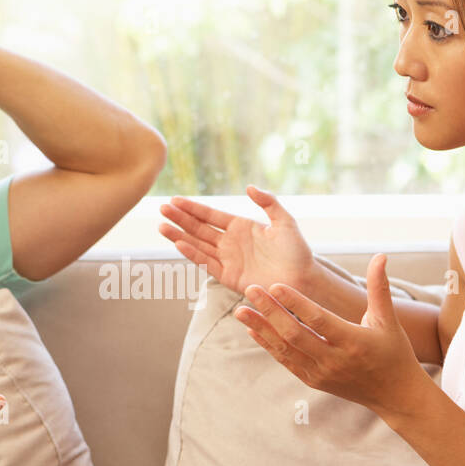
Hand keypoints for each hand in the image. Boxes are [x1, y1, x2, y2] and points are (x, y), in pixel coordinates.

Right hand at [158, 185, 316, 295]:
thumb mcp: (284, 221)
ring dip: (180, 235)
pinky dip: (193, 254)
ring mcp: (228, 259)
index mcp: (241, 226)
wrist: (302, 278)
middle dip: (180, 219)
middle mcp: (230, 242)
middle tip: (162, 208)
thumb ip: (268, 202)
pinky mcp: (229, 276)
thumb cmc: (297, 250)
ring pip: (198, 245)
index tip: (175, 200)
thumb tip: (249, 187)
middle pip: (199, 228)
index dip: (193, 208)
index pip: (211, 215)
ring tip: (162, 226)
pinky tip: (180, 243)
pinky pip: (207, 263)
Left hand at [234, 254, 427, 420]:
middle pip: (294, 334)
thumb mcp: (389, 320)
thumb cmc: (394, 352)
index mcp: (353, 342)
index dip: (296, 303)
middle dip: (269, 311)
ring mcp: (321, 373)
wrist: (395, 395)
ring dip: (261, 328)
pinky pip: (285, 361)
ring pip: (285, 349)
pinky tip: (253, 329)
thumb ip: (379, 288)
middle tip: (250, 289)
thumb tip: (380, 255)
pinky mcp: (313, 381)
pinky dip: (268, 345)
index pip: (318, 320)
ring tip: (241, 310)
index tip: (275, 285)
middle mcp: (334, 360)